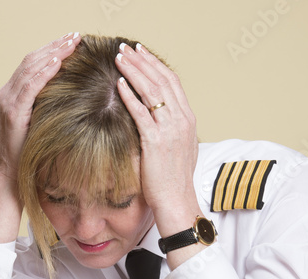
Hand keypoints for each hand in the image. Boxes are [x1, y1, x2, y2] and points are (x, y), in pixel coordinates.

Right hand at [0, 32, 80, 182]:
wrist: (12, 177)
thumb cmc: (30, 155)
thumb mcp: (40, 126)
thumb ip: (48, 108)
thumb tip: (74, 96)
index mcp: (12, 95)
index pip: (33, 65)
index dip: (52, 50)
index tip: (72, 42)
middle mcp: (6, 94)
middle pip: (32, 60)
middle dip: (55, 46)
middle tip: (76, 36)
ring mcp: (7, 102)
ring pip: (30, 68)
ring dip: (53, 53)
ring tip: (72, 42)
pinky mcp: (12, 112)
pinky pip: (29, 86)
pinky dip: (43, 72)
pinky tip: (58, 61)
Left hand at [115, 43, 201, 237]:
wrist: (177, 200)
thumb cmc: (174, 178)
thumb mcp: (180, 148)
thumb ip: (173, 129)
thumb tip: (162, 118)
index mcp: (188, 119)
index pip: (172, 82)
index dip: (155, 64)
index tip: (141, 53)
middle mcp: (181, 120)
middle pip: (162, 80)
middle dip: (142, 61)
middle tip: (125, 48)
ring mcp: (170, 130)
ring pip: (152, 91)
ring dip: (134, 71)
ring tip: (119, 58)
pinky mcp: (156, 142)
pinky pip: (141, 112)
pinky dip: (130, 96)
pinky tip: (119, 84)